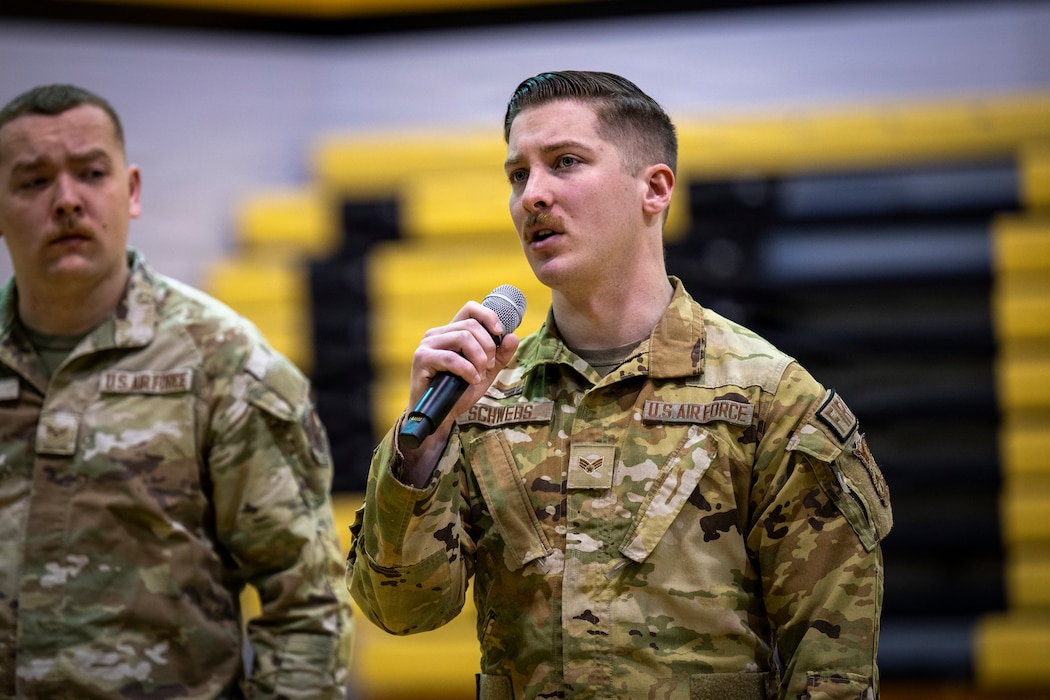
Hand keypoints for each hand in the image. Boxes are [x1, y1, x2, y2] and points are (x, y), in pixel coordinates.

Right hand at [398, 301, 519, 485]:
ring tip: (479, 375)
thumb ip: (500, 355)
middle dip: (488, 347)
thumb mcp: (486, 373)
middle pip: (471, 326)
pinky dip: (468, 370)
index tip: (500, 333)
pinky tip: (471, 380)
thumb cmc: (459, 393)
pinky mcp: (422, 359)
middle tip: (488, 366)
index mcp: (451, 332)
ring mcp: (427, 345)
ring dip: (479, 359)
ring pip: (463, 338)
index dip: (488, 316)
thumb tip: (513, 336)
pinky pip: (452, 358)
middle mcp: (437, 334)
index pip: (470, 309)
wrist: (441, 416)